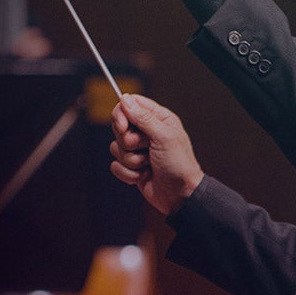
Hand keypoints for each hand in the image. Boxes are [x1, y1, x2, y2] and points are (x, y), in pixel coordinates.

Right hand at [111, 93, 204, 214]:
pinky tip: (144, 175)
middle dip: (129, 141)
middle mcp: (147, 132)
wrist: (180, 195)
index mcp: (159, 119)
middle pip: (119, 126)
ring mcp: (139, 150)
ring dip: (132, 160)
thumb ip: (143, 118)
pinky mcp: (132, 166)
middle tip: (146, 148)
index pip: (131, 104)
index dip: (122, 114)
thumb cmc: (179, 165)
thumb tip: (125, 99)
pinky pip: (115, 165)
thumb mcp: (164, 137)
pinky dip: (129, 173)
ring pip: (115, 147)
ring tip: (149, 164)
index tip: (123, 127)